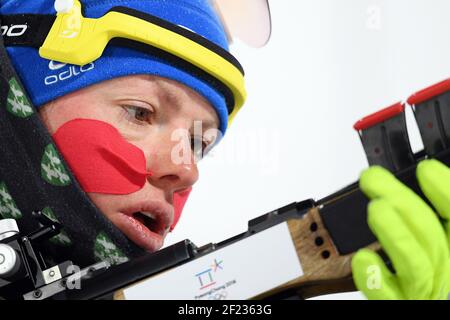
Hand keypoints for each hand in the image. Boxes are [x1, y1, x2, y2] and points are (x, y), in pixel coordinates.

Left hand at [351, 159, 449, 299]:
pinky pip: (389, 297)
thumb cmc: (422, 270)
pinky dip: (376, 278)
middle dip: (402, 201)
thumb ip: (423, 215)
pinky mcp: (400, 305)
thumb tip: (402, 181)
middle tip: (373, 179)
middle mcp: (443, 269)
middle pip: (430, 234)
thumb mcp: (429, 235)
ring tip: (376, 209)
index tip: (426, 169)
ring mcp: (423, 291)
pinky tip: (363, 258)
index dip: (446, 192)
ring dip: (396, 234)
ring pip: (415, 264)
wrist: (419, 298)